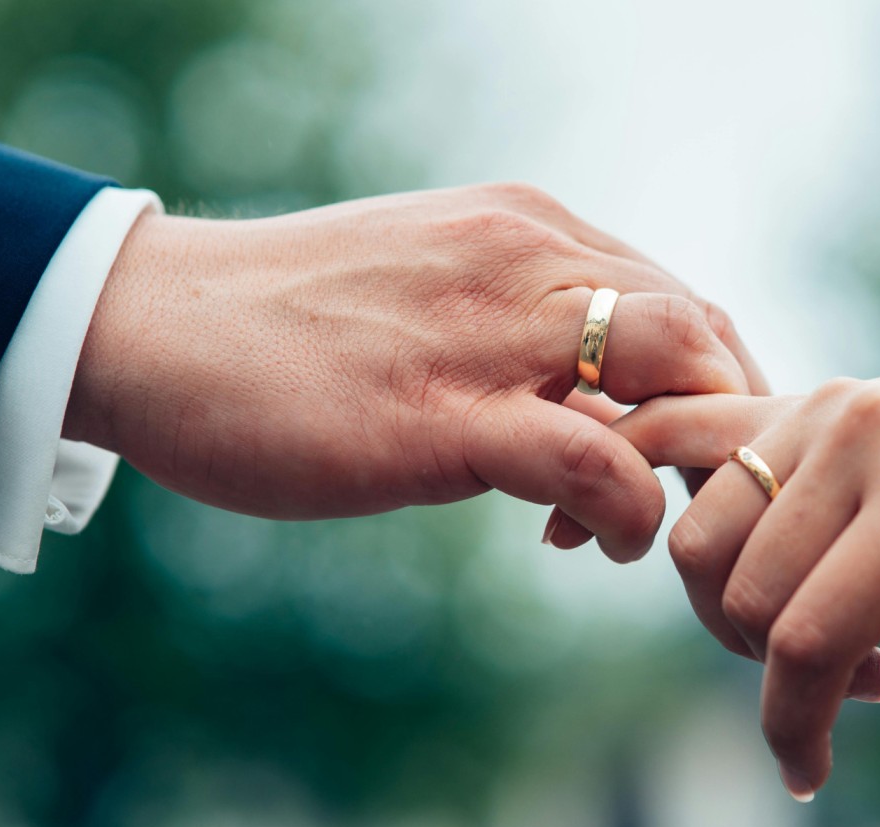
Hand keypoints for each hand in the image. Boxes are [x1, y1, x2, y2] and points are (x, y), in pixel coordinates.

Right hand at [63, 182, 763, 561]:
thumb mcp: (432, 304)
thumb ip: (517, 339)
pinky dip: (628, 507)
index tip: (684, 457)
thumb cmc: (287, 326)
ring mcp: (488, 330)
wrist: (152, 325)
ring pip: (671, 367)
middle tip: (698, 502)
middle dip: (727, 423)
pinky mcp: (442, 414)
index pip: (677, 294)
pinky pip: (591, 458)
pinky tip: (600, 543)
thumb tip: (590, 417)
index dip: (709, 385)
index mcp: (526, 230)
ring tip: (660, 525)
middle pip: (700, 327)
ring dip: (694, 458)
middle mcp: (526, 257)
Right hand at [613, 332, 879, 806]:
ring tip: (815, 630)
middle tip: (849, 692)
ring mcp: (820, 404)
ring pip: (699, 538)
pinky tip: (603, 537)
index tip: (808, 778)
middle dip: (770, 677)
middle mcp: (860, 435)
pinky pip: (681, 454)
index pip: (812, 636)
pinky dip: (648, 506)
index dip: (793, 728)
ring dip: (727, 613)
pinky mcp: (798, 396)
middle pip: (742, 593)